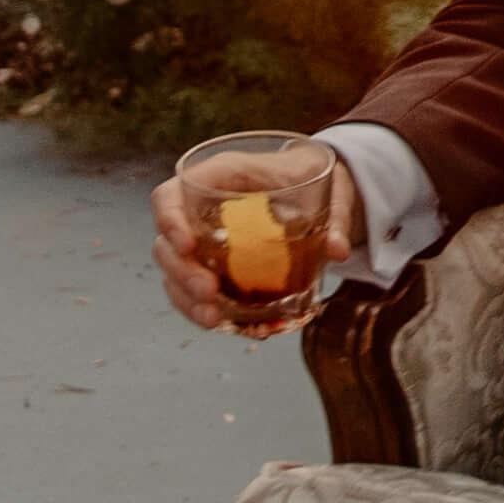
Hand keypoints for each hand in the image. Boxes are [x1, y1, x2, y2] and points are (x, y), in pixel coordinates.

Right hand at [150, 139, 361, 330]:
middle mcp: (201, 211)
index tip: (187, 245)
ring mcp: (203, 242)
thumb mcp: (330, 186)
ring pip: (174, 274)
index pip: (170, 195)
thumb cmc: (311, 177)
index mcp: (219, 178)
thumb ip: (336, 214)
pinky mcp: (213, 268)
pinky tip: (227, 325)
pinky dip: (204, 312)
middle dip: (182, 274)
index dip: (169, 220)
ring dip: (187, 300)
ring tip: (214, 320)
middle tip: (210, 293)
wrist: (315, 188)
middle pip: (166, 244)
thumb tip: (337, 250)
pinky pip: (194, 293)